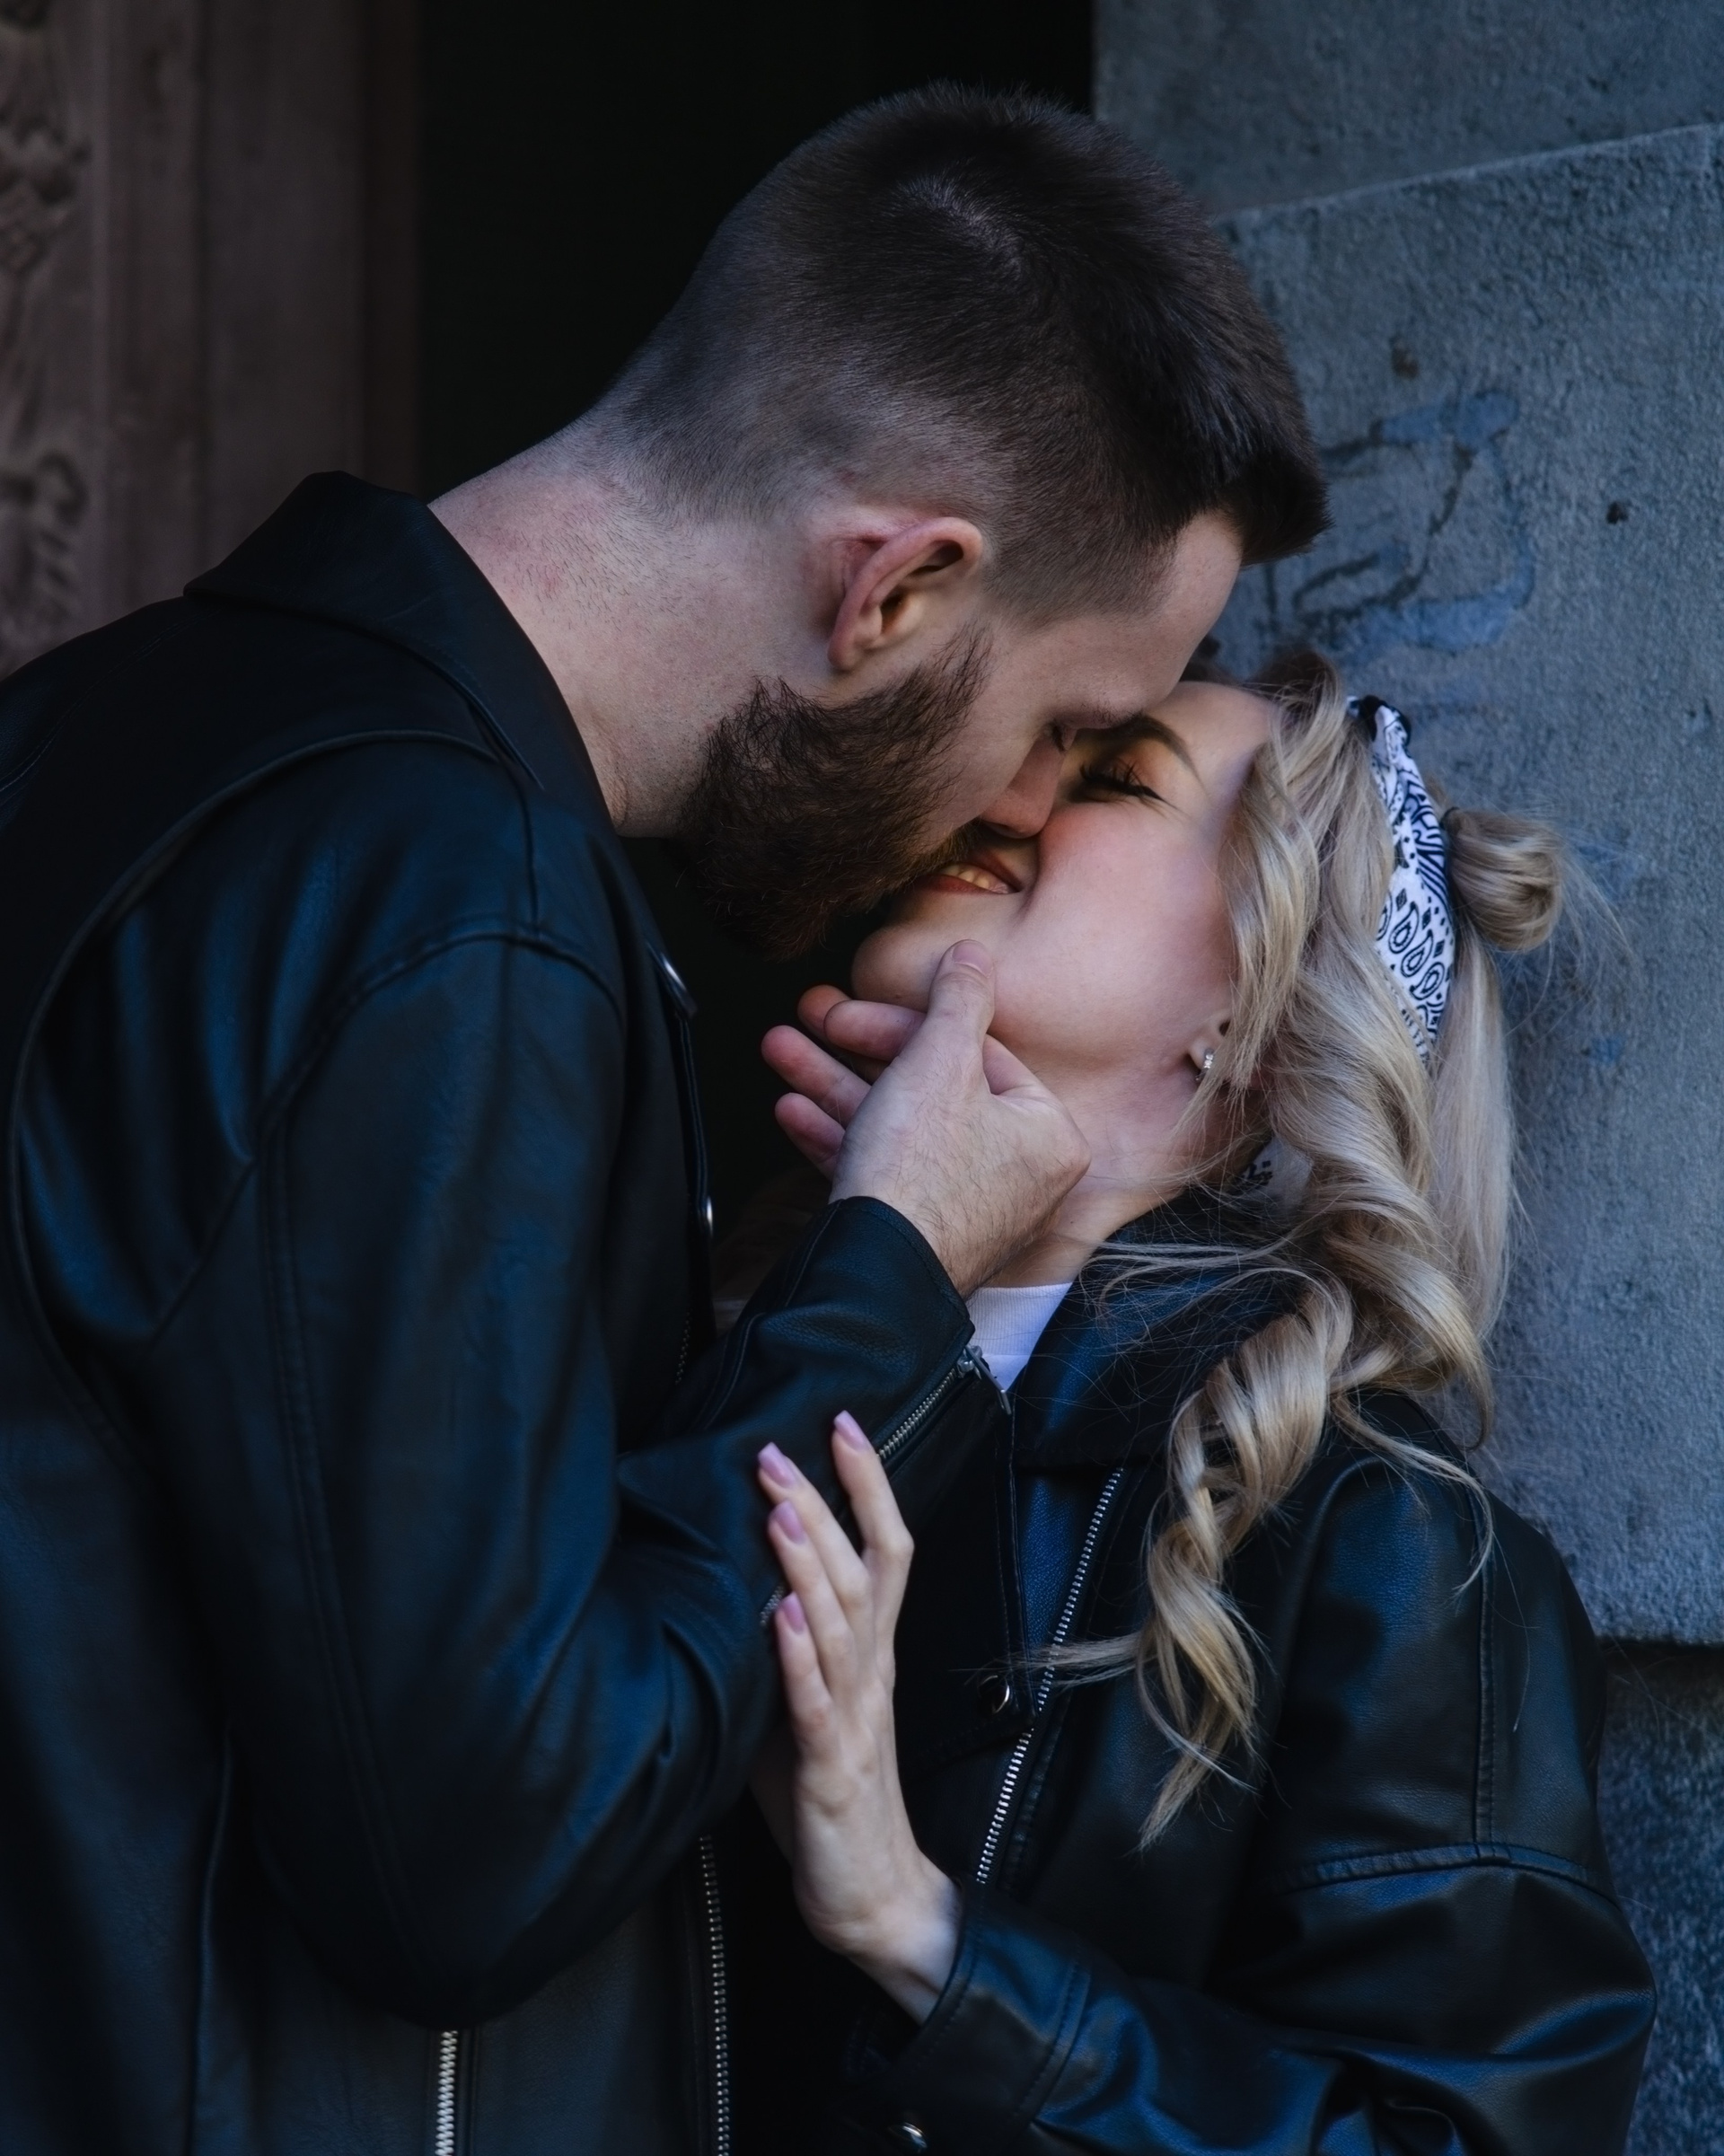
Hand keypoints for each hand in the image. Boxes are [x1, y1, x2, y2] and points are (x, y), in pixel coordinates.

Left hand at [751, 1416, 959, 2022]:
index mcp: (870, 1651)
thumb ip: (780, 1645)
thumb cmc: (827, 1796)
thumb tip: (725, 1579)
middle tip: (778, 1447)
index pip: (883, 1548)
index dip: (868, 1484)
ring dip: (807, 1563)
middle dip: (821, 1503)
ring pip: (839, 1623)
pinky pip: (815, 1703)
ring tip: (779, 1511)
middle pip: (857, 1569)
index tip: (840, 1421)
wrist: (871, 1896)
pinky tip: (779, 1616)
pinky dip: (797, 1656)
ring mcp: (855, 1716)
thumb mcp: (802, 1702)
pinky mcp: (831, 1768)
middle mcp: (872, 1671)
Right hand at [761, 942, 1088, 1295]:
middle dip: (855, 1051)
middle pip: (930, 1087)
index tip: (849, 1010)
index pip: (976, 1052)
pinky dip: (842, 1138)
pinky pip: (887, 1171)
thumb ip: (958, 999)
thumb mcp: (940, 1061)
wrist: (876, 1277)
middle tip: (807, 1021)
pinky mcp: (924, 1233)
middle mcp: (1020, 1176)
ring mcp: (970, 1210)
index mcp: (1047, 1134)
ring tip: (780, 1052)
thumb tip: (973, 955)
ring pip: (898, 1127)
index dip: (904, 1023)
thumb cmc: (921, 1174)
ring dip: (833, 1085)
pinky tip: (793, 1111)